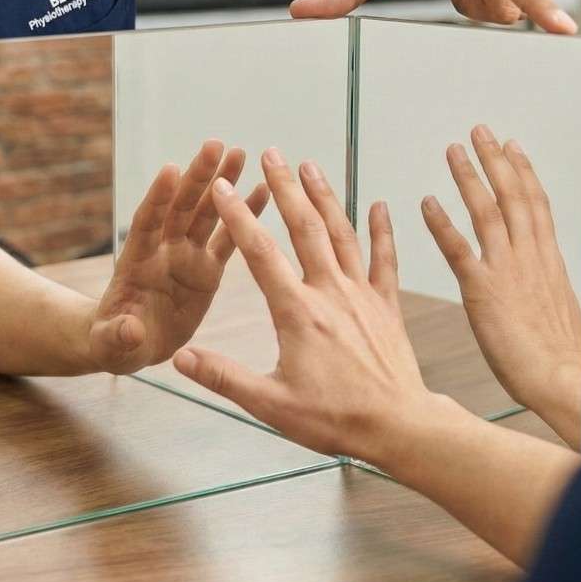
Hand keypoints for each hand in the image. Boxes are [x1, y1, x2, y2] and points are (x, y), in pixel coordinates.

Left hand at [88, 140, 267, 373]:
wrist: (130, 344)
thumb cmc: (113, 342)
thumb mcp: (111, 345)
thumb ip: (118, 336)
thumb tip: (129, 329)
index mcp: (136, 262)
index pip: (147, 224)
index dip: (157, 199)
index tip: (170, 170)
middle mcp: (163, 250)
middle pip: (181, 207)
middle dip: (197, 177)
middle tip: (214, 145)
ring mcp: (186, 256)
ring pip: (206, 214)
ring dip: (222, 184)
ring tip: (240, 153)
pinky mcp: (207, 269)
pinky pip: (228, 239)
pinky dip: (244, 215)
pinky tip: (263, 191)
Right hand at [173, 149, 438, 465]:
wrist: (400, 428)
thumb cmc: (335, 420)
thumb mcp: (271, 404)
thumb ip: (224, 377)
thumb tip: (180, 358)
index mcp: (298, 312)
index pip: (261, 253)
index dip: (239, 217)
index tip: (223, 188)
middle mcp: (330, 293)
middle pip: (304, 228)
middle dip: (285, 187)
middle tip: (271, 153)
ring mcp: (362, 296)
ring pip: (342, 234)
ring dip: (325, 196)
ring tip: (310, 165)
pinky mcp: (387, 306)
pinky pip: (384, 260)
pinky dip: (382, 231)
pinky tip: (379, 205)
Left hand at [421, 126, 580, 446]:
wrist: (564, 382)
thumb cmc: (560, 358)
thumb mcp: (556, 307)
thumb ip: (541, 282)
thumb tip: (535, 274)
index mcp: (547, 260)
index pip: (534, 204)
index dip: (522, 172)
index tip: (511, 145)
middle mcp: (529, 256)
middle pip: (512, 196)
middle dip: (496, 161)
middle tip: (479, 130)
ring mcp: (506, 270)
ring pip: (486, 212)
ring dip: (469, 178)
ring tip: (453, 150)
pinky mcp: (483, 291)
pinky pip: (458, 249)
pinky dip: (442, 223)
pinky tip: (426, 202)